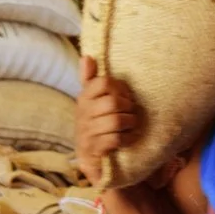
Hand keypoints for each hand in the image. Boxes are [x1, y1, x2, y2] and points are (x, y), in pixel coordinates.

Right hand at [75, 56, 138, 186]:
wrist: (90, 157)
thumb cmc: (96, 123)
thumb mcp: (92, 100)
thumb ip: (90, 79)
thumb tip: (87, 57)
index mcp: (83, 98)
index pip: (103, 82)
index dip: (119, 88)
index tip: (124, 96)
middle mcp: (82, 114)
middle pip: (113, 102)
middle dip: (128, 107)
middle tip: (131, 112)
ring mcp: (87, 133)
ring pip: (116, 121)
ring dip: (130, 123)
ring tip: (132, 124)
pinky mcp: (94, 150)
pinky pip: (116, 139)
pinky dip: (127, 138)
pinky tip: (129, 137)